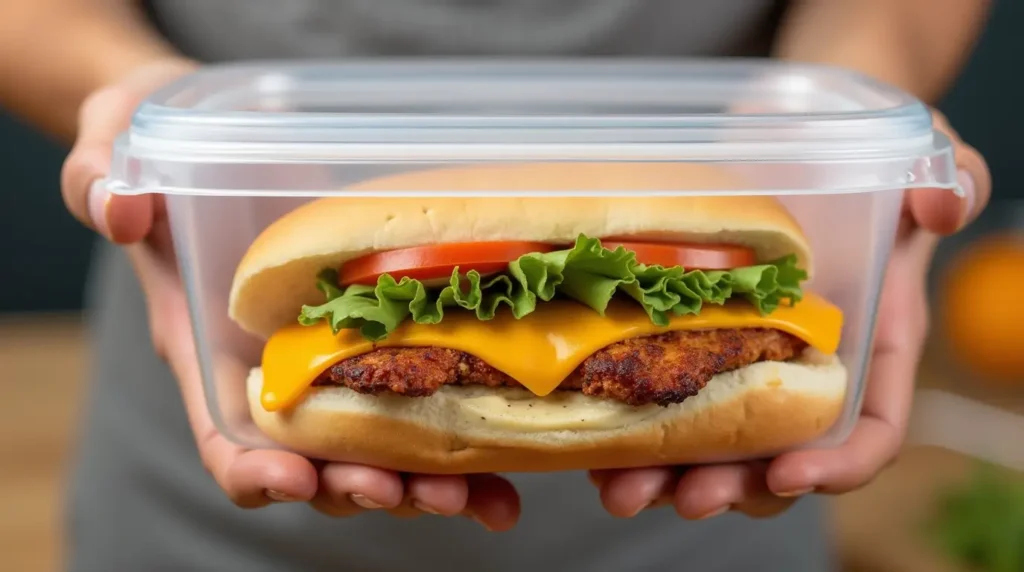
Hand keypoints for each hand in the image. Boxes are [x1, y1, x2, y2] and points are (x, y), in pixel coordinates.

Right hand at [60, 60, 519, 530]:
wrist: (205, 149)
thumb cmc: (157, 161)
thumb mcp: (116, 156)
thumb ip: (104, 185)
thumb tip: (120, 207)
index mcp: (211, 356)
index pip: (226, 439)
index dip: (259, 471)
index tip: (297, 478)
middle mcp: (274, 379)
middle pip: (319, 465)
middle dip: (368, 487)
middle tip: (420, 492)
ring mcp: (331, 368)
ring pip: (380, 452)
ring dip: (427, 482)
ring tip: (480, 493)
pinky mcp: (378, 343)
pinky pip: (422, 403)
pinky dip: (465, 443)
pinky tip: (510, 462)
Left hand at [589, 109, 991, 519]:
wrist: (790, 134)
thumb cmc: (861, 153)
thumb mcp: (919, 151)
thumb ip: (945, 176)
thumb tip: (943, 205)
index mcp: (869, 342)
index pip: (870, 428)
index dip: (836, 465)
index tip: (786, 474)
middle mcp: (807, 367)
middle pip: (779, 457)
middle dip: (733, 488)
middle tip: (686, 497)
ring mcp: (746, 359)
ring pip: (714, 444)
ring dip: (668, 476)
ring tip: (621, 489)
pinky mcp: (693, 339)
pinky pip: (663, 400)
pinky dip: (629, 430)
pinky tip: (593, 443)